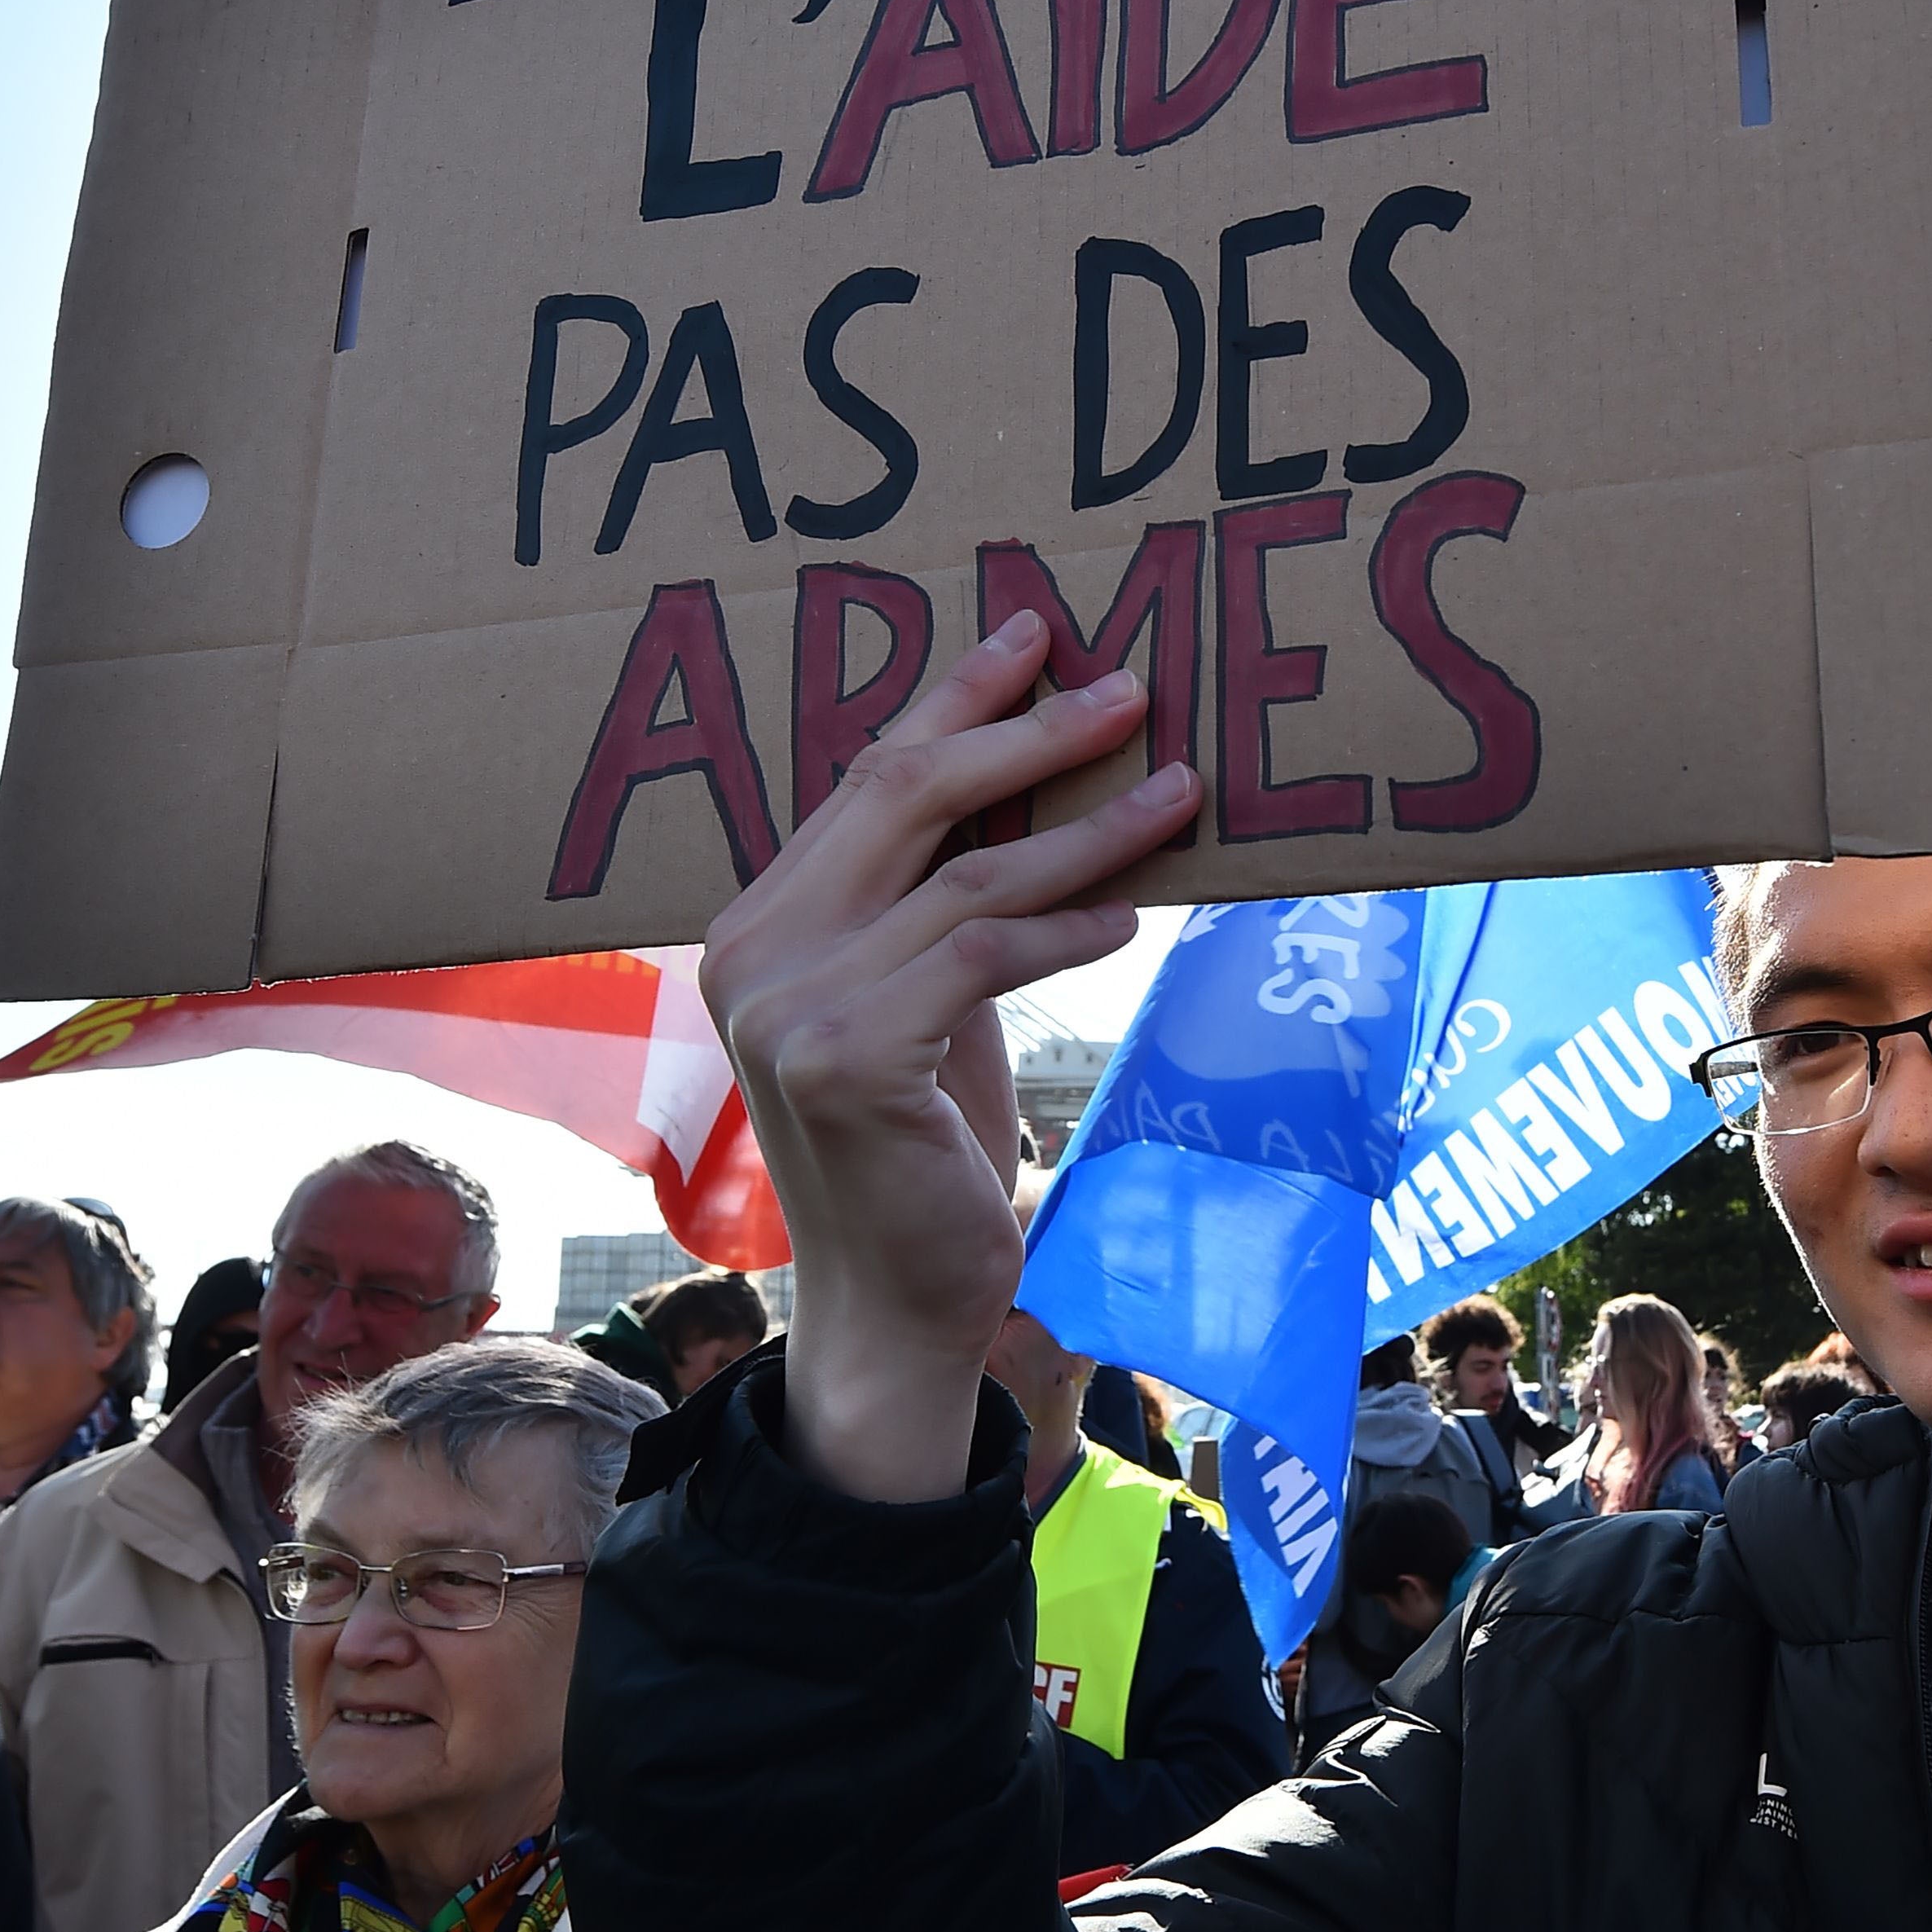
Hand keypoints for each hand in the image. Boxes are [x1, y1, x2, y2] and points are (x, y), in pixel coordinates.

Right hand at [700, 617, 1200, 1502]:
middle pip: (904, 795)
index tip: (1035, 633)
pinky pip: (983, 956)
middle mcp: (753, 949)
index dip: (953, 697)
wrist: (894, 1298)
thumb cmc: (920, 1143)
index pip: (868, 777)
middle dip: (1024, 728)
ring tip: (1178, 791)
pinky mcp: (847, 1057)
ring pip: (968, 877)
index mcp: (760, 919)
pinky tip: (1129, 914)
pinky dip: (1067, 926)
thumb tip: (1042, 772)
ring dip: (1088, 830)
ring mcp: (790, 1004)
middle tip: (1128, 685)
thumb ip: (945, 900)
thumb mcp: (925, 998)